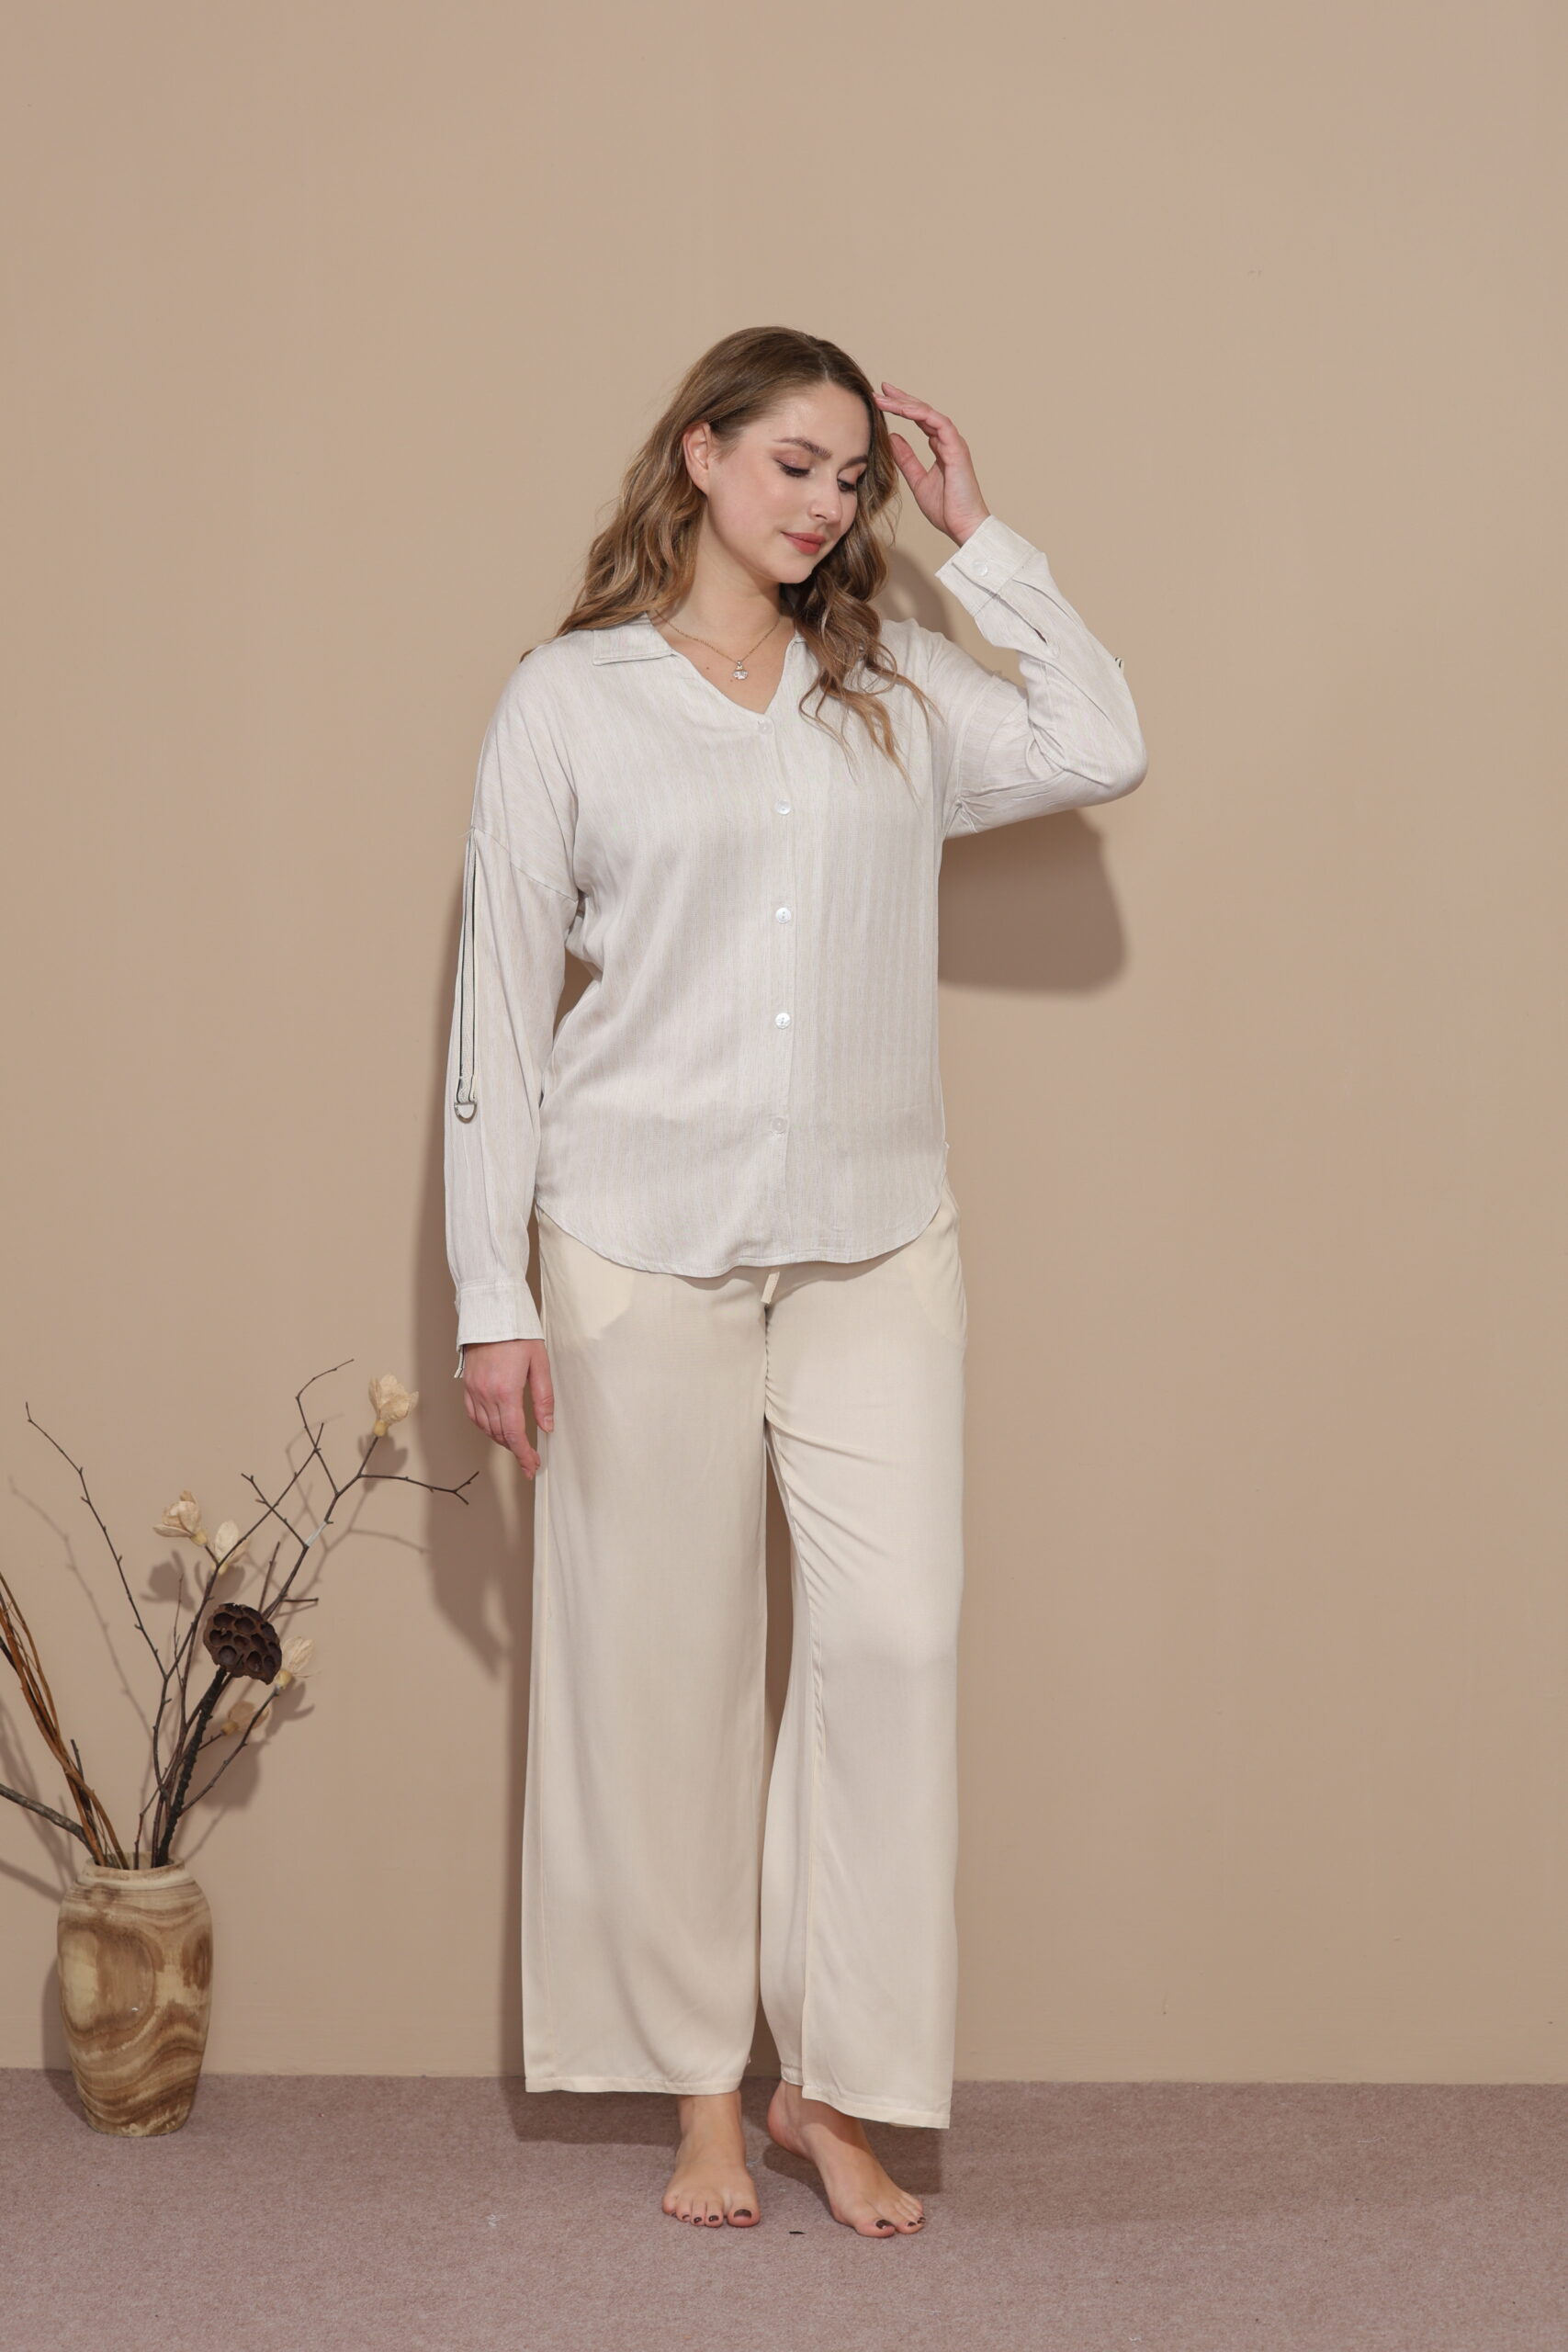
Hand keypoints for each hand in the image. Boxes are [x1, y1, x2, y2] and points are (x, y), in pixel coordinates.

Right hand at [461, 1338, 554, 1478]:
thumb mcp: (540, 1364)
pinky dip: (485, 1426)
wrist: (492, 1314)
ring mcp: (474, 1390)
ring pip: (486, 1427)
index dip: (524, 1454)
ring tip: (517, 1444)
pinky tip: (496, 1428)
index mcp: (506, 1390)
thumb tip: (547, 1426)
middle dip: (516, 1450)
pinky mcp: (467, 1385)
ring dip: (502, 1439)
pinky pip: (474, 1415)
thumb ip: (544, 1397)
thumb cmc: (518, 1334)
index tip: (532, 1466)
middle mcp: (487, 1394)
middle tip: (530, 1460)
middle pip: (500, 1434)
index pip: (515, 1433)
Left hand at [874, 382, 991, 547]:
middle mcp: (948, 440)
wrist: (963, 525)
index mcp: (940, 446)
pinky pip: (939, 423)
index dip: (901, 407)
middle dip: (900, 398)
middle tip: (879, 389)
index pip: (919, 419)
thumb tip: (892, 438)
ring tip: (885, 397)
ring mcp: (954, 442)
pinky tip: (903, 409)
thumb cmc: (946, 508)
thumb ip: (906, 459)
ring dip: (906, 403)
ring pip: (929, 413)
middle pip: (922, 411)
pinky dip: (921, 414)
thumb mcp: (918, 481)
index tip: (881, 399)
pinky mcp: (957, 449)